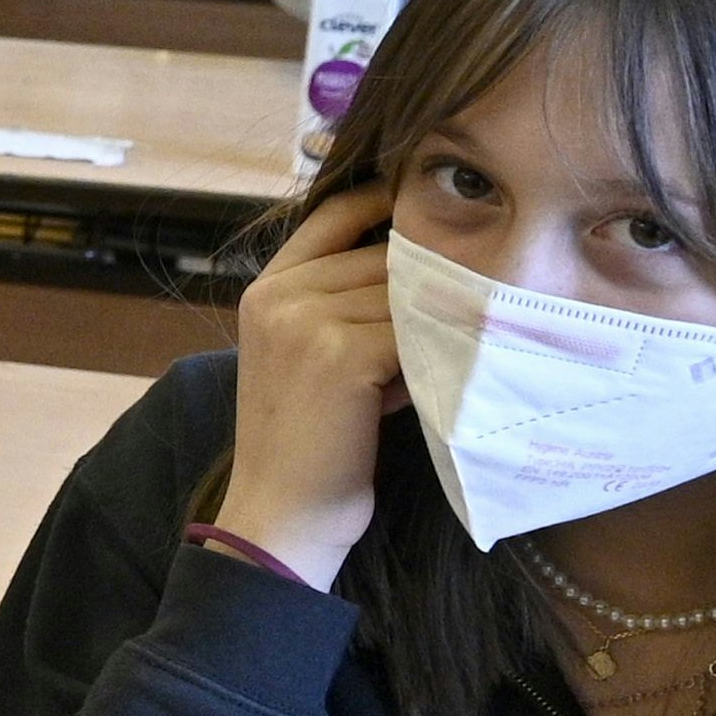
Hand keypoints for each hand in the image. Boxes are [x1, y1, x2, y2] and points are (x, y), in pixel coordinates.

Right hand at [215, 185, 404, 587]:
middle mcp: (279, 296)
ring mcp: (306, 322)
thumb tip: (421, 262)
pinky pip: (413, 330)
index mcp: (266, 289)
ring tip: (439, 357)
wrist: (284, 513)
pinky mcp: (341, 355)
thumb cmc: (309, 442)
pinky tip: (438, 377)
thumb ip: (344, 304)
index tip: (433, 211)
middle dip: (420, 283)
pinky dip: (434, 351)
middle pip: (380, 253)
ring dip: (431, 320)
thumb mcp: (309, 355)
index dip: (384, 203)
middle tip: (450, 316)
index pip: (333, 213)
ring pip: (403, 292)